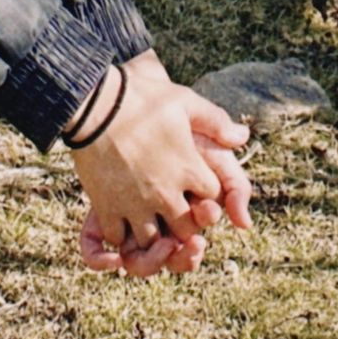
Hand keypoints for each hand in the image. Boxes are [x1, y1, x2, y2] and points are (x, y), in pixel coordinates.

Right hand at [68, 54, 251, 277]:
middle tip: (171, 206)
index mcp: (189, 169)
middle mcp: (166, 193)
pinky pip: (118, 237)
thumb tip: (242, 137)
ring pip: (153, 239)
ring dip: (152, 231)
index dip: (206, 193)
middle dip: (183, 221)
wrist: (95, 103)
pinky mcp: (108, 207)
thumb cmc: (142, 99)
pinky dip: (121, 232)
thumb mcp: (184, 101)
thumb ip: (215, 121)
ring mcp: (136, 204)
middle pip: (186, 228)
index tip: (195, 184)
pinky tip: (120, 215)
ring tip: (146, 215)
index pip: (213, 199)